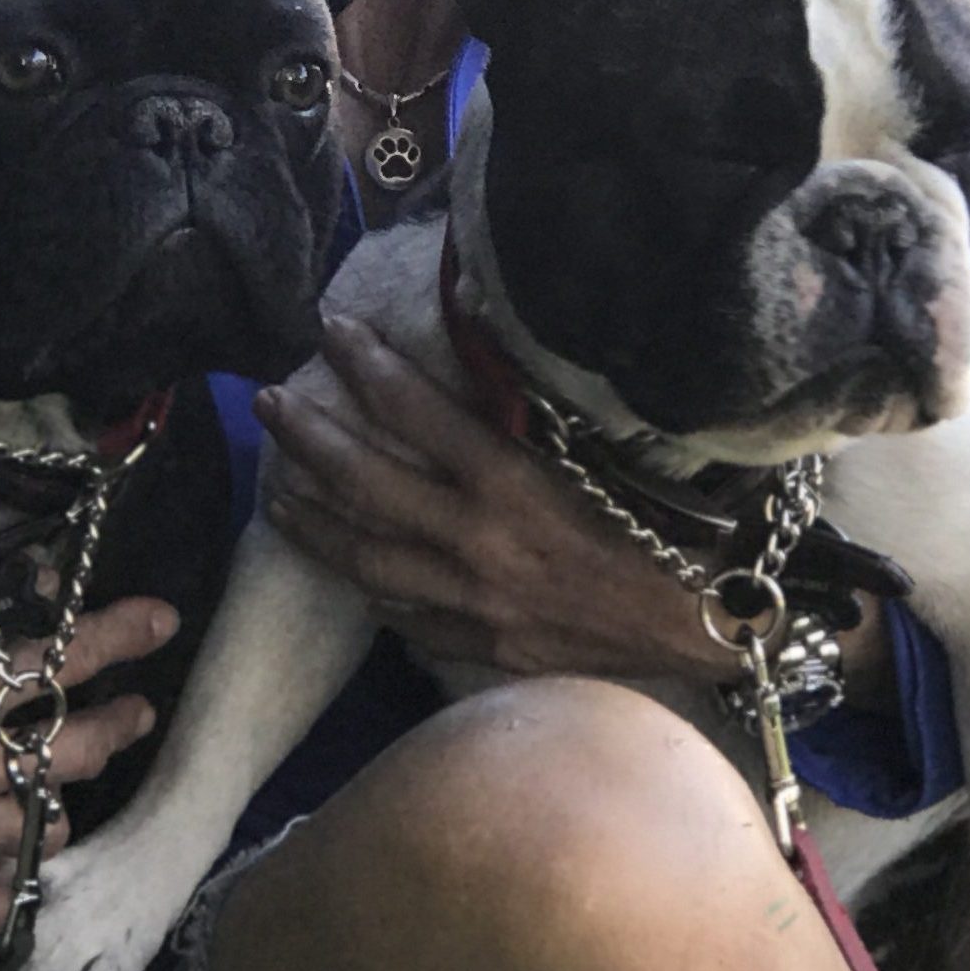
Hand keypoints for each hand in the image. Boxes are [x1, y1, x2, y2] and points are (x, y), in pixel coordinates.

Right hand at [0, 598, 178, 936]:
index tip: (161, 620)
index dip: (119, 636)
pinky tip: (25, 870)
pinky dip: (13, 890)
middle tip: (136, 711)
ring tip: (67, 785)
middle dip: (116, 724)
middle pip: (73, 753)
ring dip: (61, 803)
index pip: (63, 664)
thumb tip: (25, 571)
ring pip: (43, 830)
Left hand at [255, 313, 732, 681]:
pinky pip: (403, 613)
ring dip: (312, 520)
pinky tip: (345, 566)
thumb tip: (471, 354)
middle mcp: (475, 539)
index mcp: (508, 482)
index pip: (415, 411)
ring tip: (277, 491)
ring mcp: (469, 598)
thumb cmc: (661, 526)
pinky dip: (368, 585)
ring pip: (364, 556)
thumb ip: (524, 417)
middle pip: (366, 483)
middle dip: (309, 438)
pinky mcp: (478, 642)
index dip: (366, 365)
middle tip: (268, 404)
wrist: (700, 623)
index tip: (331, 328)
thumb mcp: (593, 453)